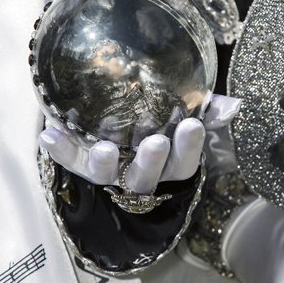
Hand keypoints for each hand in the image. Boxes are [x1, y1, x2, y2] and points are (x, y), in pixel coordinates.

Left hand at [39, 94, 240, 193]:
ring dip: (103, 163)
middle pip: (146, 175)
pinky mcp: (82, 163)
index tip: (193, 125)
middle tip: (155, 141)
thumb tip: (235, 106)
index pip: (183, 163)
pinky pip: (71, 161)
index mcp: (168, 164)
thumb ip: (208, 111)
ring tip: (103, 148)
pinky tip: (48, 134)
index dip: (189, 148)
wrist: (121, 137)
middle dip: (151, 160)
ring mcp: (110, 172)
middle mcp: (139, 174)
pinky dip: (60, 150)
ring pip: (106, 175)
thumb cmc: (162, 125)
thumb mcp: (186, 119)